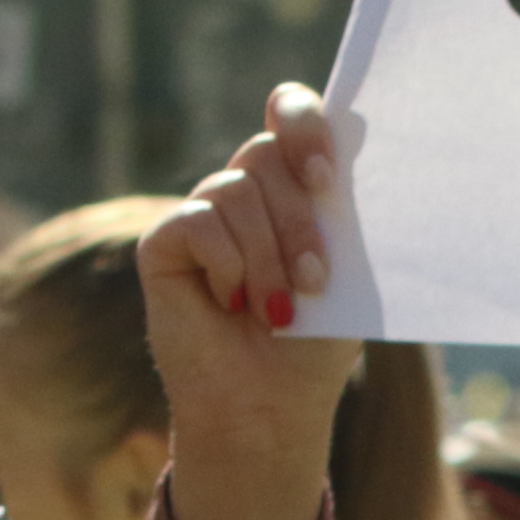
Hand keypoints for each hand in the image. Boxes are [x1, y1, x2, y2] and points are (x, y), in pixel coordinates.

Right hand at [139, 88, 364, 519]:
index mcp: (291, 187)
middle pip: (265, 152)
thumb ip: (344, 204)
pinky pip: (198, 221)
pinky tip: (233, 304)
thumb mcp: (347, 266)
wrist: (270, 406)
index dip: (304, 124)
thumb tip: (355, 135)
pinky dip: (228, 265)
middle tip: (316, 278)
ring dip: (269, 254)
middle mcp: (243, 192)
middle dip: (300, 218)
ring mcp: (201, 215)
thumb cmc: (316, 340)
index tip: (327, 174)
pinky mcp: (163, 243)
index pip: (289, 113)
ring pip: (234, 188)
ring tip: (280, 310)